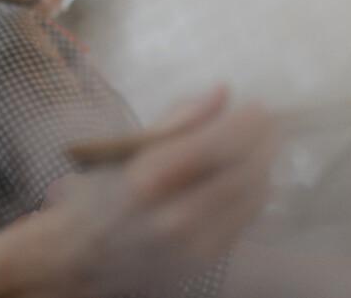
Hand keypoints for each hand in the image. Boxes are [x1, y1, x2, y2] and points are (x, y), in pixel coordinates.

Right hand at [0, 88, 277, 297]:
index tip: (257, 104)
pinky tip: (247, 172)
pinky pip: (246, 217)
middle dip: (263, 141)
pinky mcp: (208, 258)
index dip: (246, 123)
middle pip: (244, 171)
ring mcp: (195, 243)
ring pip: (253, 195)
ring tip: (261, 142)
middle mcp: (175, 215)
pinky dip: (253, 190)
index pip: (217, 145)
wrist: (83, 254)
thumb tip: (222, 92)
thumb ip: (177, 120)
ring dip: (264, 164)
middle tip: (267, 120)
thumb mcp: (128, 148)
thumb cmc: (102, 192)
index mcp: (148, 180)